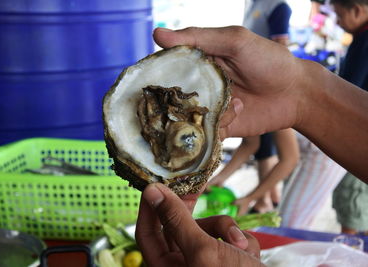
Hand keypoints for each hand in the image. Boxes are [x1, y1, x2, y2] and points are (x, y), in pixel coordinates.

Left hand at [136, 183, 263, 266]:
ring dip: (225, 228)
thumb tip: (152, 192)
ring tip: (240, 244)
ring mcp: (206, 261)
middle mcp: (183, 264)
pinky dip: (242, 240)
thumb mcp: (203, 249)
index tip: (155, 184)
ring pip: (207, 228)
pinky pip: (228, 237)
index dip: (149, 208)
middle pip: (179, 225)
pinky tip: (250, 253)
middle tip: (194, 185)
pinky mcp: (228, 259)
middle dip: (192, 210)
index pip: (147, 232)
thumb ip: (177, 220)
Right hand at [153, 27, 303, 138]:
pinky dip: (214, 126)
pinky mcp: (220, 128)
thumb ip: (198, 37)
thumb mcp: (234, 41)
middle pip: (172, 96)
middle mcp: (200, 86)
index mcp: (200, 62)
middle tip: (178, 96)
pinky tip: (238, 109)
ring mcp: (209, 108)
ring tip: (227, 99)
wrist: (297, 93)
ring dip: (197, 113)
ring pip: (185, 118)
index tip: (147, 77)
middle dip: (170, 100)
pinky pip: (204, 133)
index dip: (156, 72)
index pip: (168, 67)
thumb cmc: (269, 60)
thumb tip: (156, 33)